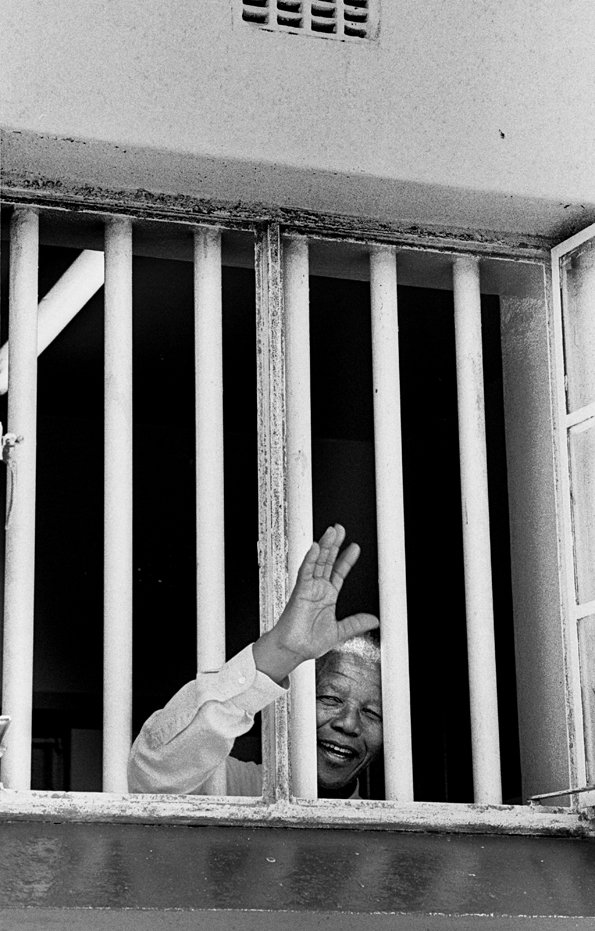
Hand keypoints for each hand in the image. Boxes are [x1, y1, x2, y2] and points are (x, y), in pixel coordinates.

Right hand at [253, 524, 378, 682]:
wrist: (294, 650)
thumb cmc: (309, 641)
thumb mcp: (340, 631)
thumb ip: (356, 623)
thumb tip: (373, 620)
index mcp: (327, 596)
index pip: (338, 572)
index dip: (347, 559)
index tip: (355, 547)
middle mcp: (318, 589)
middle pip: (328, 561)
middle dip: (334, 545)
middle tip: (340, 529)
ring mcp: (309, 588)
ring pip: (318, 562)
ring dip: (324, 546)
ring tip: (331, 532)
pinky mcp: (300, 591)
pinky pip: (306, 571)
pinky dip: (310, 559)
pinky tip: (316, 547)